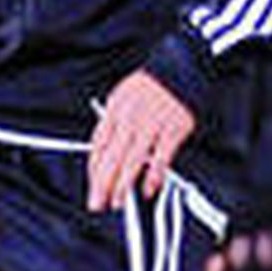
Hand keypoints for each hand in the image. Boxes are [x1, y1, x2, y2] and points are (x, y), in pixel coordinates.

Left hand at [87, 70, 195, 211]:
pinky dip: (153, 176)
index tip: (92, 184)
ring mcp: (152, 124)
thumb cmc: (149, 85)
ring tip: (117, 202)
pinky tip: (147, 189)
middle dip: (102, 183)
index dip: (93, 168)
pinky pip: (161, 158)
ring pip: (132, 160)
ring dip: (123, 184)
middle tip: (97, 202)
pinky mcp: (173, 130)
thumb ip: (112, 123)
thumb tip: (100, 152)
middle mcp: (130, 118)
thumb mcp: (121, 97)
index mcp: (115, 109)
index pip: (98, 144)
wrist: (180, 67)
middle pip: (112, 157)